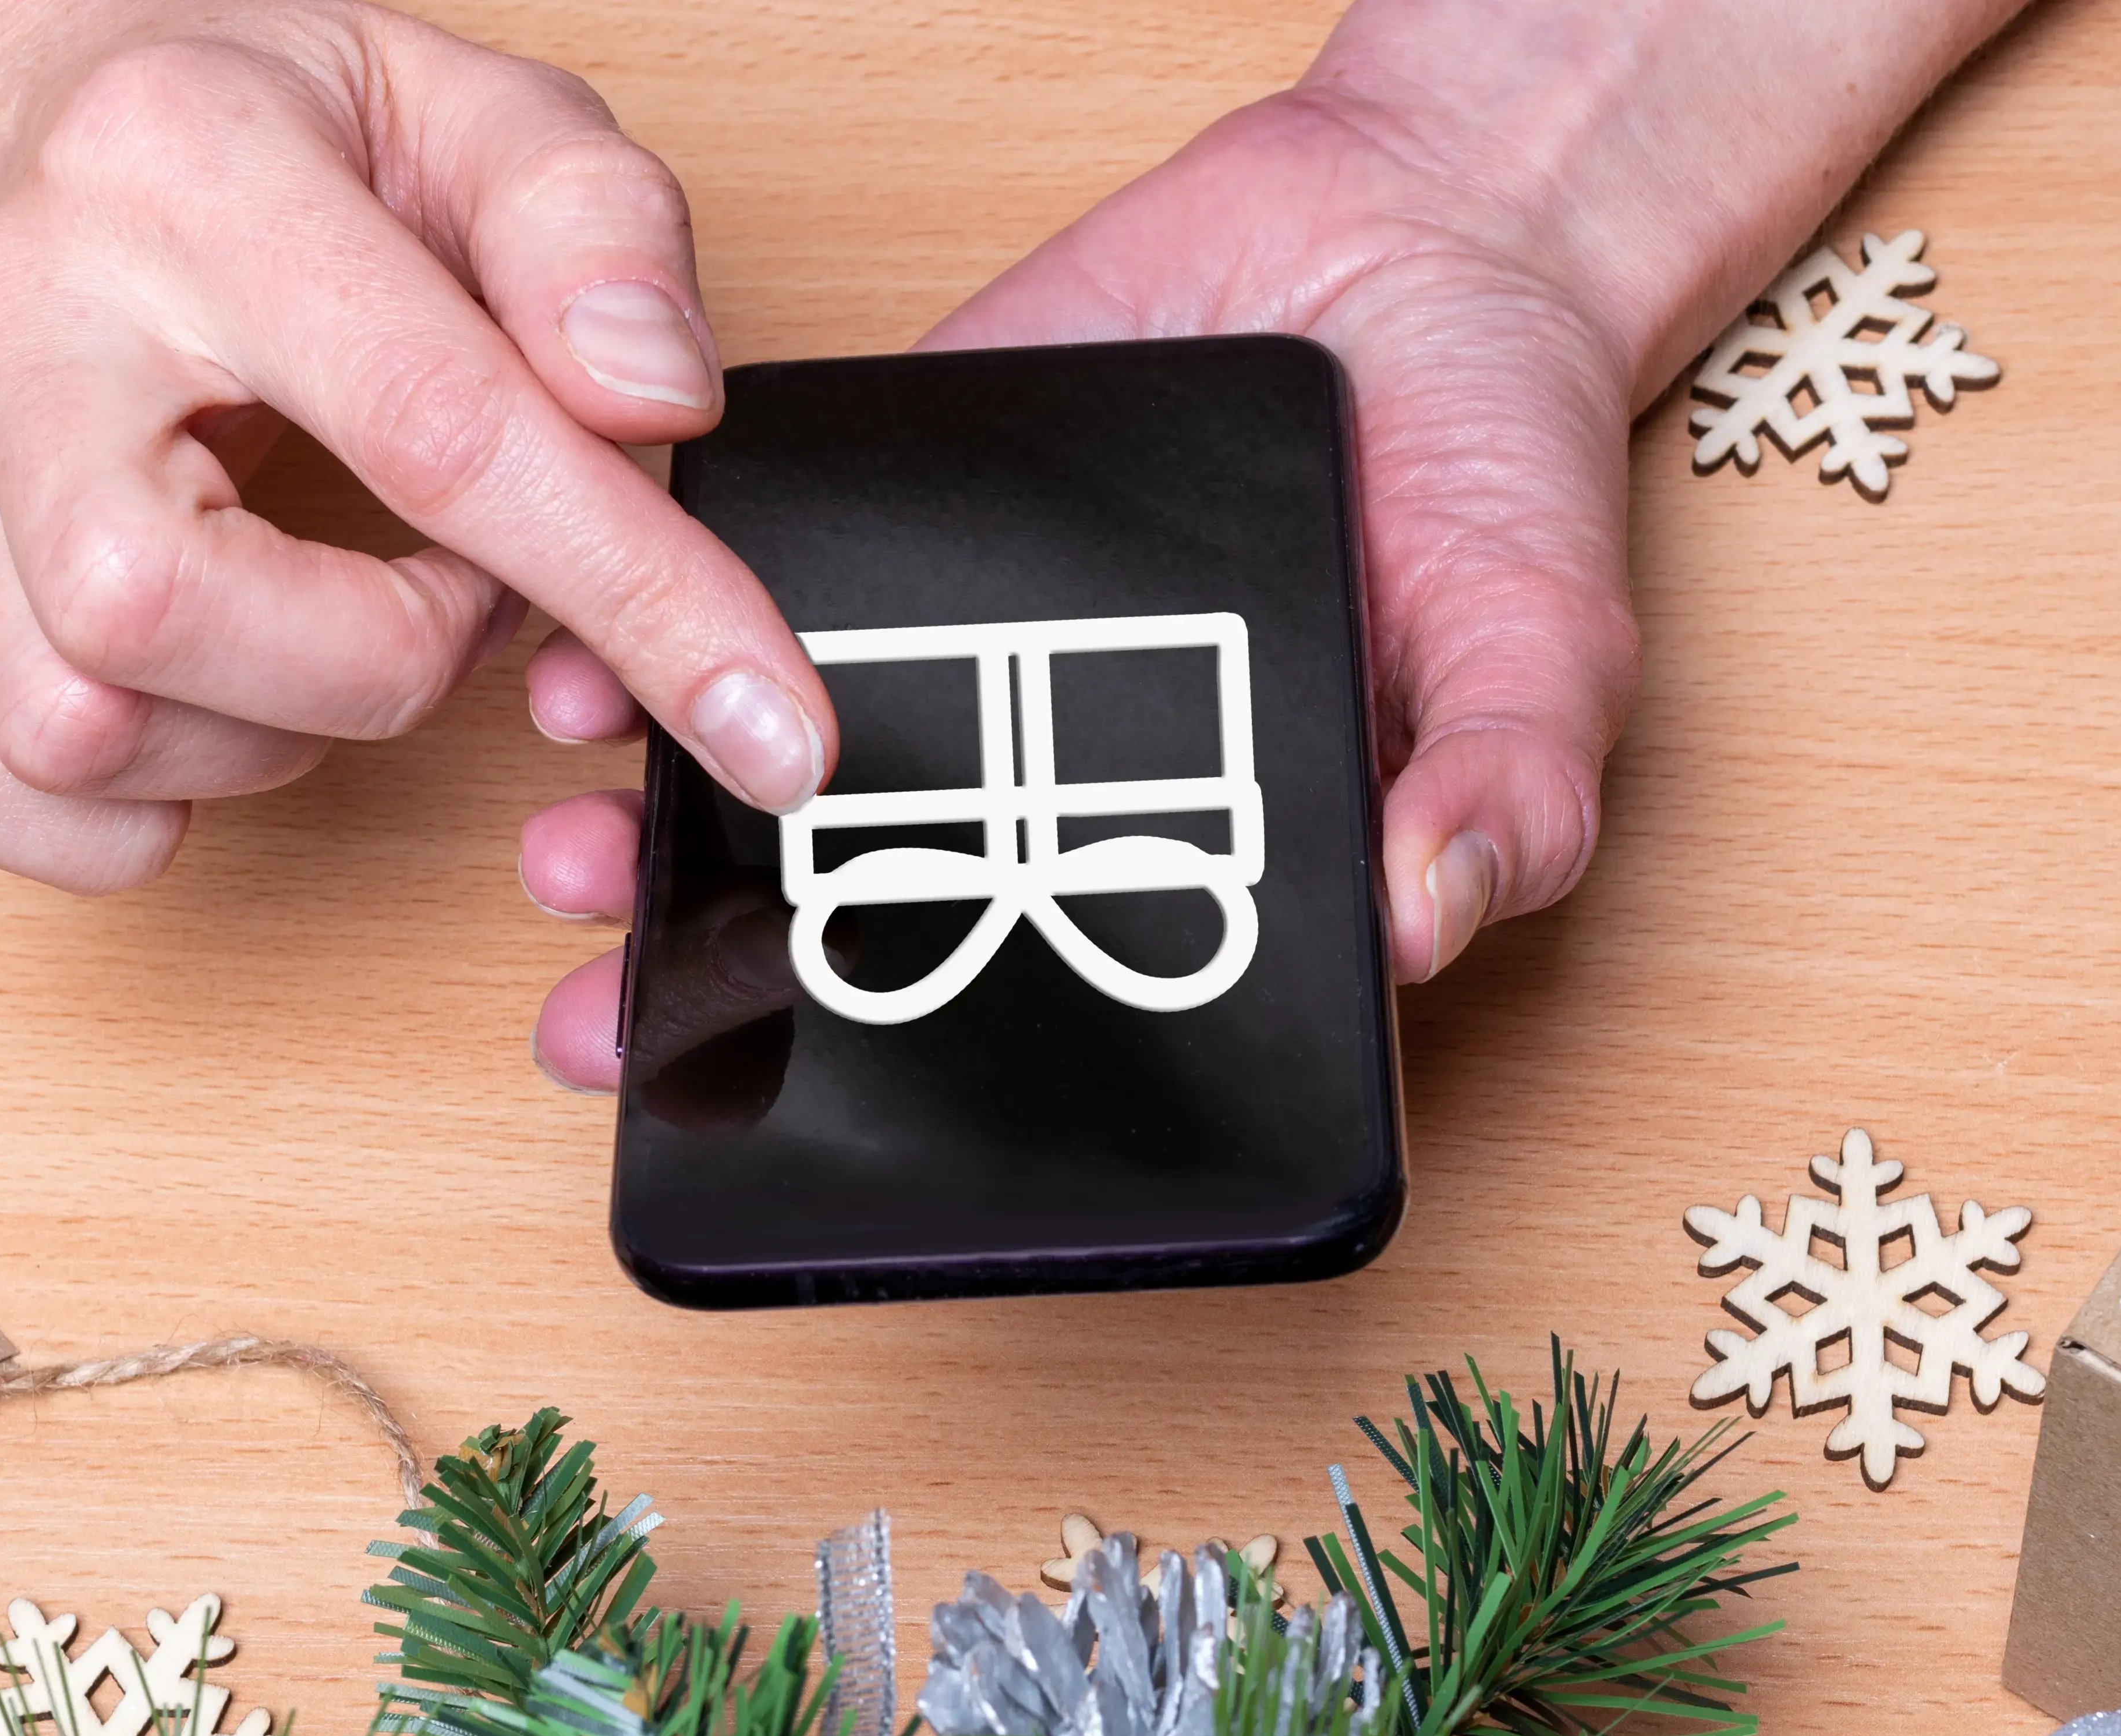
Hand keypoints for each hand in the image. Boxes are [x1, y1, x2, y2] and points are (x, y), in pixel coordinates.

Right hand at [0, 0, 838, 891]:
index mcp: (184, 177)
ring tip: (345, 620)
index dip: (637, 600)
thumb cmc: (295, 138)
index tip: (771, 723)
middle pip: (160, 611)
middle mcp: (20, 324)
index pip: (438, 433)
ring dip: (272, 735)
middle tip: (451, 586)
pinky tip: (225, 717)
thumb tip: (650, 401)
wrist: (61, 114)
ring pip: (76, 722)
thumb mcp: (489, 114)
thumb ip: (601, 232)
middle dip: (375, 662)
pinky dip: (118, 815)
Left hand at [516, 0, 2023, 1090]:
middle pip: (870, 909)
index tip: (794, 1119)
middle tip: (622, 1015)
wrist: (1431, 231)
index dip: (910, 1084)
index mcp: (1189, 856)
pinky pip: (761, 573)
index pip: (1034, 1009)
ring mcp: (967, 651)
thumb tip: (1428, 922)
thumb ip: (1502, 793)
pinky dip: (658, 611)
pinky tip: (577, 666)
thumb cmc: (1499, 473)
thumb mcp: (1543, 651)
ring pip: (783, 763)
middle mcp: (1056, 772)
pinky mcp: (910, 511)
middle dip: (731, 971)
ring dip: (666, 820)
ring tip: (587, 853)